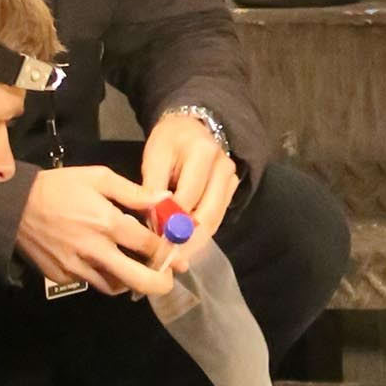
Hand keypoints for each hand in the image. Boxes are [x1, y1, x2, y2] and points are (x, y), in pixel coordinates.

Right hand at [13, 160, 175, 298]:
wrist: (14, 206)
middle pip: (137, 279)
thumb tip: (165, 200)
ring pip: (114, 286)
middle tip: (168, 282)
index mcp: (107, 222)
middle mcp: (94, 250)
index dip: (168, 252)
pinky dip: (103, 276)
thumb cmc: (60, 187)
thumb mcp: (98, 178)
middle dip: (159, 284)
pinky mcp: (62, 277)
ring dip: (129, 281)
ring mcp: (77, 268)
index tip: (177, 254)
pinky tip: (104, 263)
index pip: (149, 245)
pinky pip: (90, 282)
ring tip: (136, 270)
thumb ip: (134, 192)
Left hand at [138, 108, 237, 253]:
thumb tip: (154, 225)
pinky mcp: (233, 189)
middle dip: (187, 241)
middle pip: (207, 214)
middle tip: (168, 259)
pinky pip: (218, 217)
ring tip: (176, 257)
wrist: (193, 125)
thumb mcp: (154, 157)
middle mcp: (224, 166)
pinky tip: (187, 244)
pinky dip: (203, 233)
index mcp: (202, 153)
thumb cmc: (169, 141)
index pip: (186, 198)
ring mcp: (232, 178)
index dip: (170, 223)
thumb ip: (152, 189)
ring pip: (215, 220)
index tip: (154, 243)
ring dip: (196, 242)